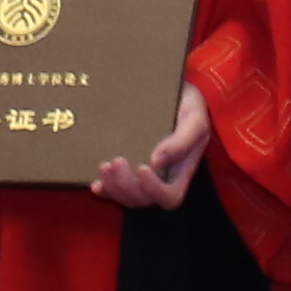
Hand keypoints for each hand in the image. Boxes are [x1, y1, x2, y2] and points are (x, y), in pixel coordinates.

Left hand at [95, 79, 214, 207]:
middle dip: (127, 186)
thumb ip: (182, 141)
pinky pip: (113, 191)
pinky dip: (104, 190)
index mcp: (181, 170)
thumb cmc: (189, 105)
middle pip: (144, 200)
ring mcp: (143, 176)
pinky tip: (96, 183)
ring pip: (127, 197)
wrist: (174, 91)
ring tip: (105, 165)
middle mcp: (162, 178)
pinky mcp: (127, 169)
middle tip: (117, 161)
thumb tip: (156, 161)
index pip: (170, 196)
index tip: (142, 167)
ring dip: (113, 187)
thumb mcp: (194, 118)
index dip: (154, 190)